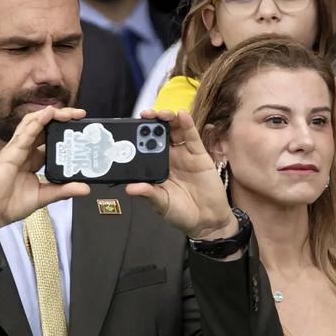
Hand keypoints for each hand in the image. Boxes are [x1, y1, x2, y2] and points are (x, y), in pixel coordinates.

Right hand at [0, 106, 90, 245]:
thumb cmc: (11, 204)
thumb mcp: (44, 196)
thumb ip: (64, 190)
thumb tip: (86, 188)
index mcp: (33, 159)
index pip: (50, 138)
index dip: (64, 130)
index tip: (82, 127)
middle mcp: (26, 150)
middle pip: (43, 126)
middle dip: (61, 117)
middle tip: (80, 114)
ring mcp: (16, 150)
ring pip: (33, 124)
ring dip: (51, 115)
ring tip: (69, 112)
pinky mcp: (10, 153)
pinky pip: (24, 134)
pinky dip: (37, 122)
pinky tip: (48, 114)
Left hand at [126, 109, 236, 239]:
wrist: (207, 221)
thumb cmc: (181, 213)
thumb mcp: (161, 204)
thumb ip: (148, 194)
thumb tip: (130, 188)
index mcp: (156, 167)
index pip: (145, 147)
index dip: (138, 137)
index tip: (129, 129)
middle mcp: (169, 158)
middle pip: (159, 134)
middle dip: (152, 122)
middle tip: (144, 115)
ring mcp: (184, 154)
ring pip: (175, 131)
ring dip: (168, 119)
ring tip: (161, 114)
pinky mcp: (199, 155)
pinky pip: (192, 137)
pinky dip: (187, 124)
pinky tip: (182, 115)